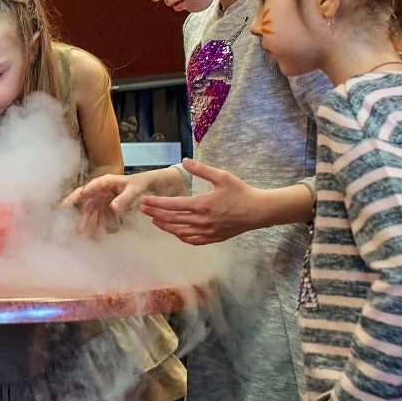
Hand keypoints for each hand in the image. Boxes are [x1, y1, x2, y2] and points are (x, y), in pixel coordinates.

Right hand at [63, 167, 179, 234]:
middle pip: (85, 197)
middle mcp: (101, 189)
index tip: (78, 198)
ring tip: (78, 230)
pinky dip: (97, 223)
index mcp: (106, 182)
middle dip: (73, 205)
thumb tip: (112, 208)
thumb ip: (124, 198)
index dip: (84, 192)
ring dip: (85, 219)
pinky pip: (99, 215)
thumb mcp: (135, 190)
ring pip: (90, 209)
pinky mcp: (107, 206)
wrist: (150, 186)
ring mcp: (103, 198)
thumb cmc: (141, 184)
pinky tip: (96, 233)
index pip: (92, 186)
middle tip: (62, 211)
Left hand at [139, 158, 257, 244]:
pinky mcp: (213, 238)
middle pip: (172, 219)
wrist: (259, 211)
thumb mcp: (222, 176)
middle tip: (143, 210)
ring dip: (165, 226)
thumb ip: (201, 169)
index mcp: (202, 204)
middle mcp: (202, 220)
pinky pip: (192, 240)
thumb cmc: (241, 192)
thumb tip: (184, 160)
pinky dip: (180, 236)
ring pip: (180, 231)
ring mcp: (207, 231)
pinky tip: (174, 231)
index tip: (144, 201)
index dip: (156, 204)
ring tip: (153, 220)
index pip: (173, 205)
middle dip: (155, 214)